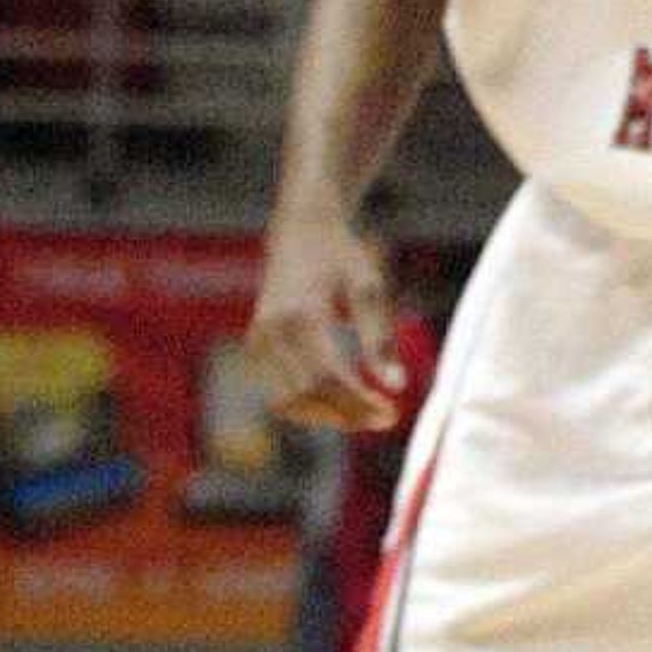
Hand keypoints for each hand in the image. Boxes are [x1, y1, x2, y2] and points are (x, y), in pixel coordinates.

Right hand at [249, 212, 407, 431]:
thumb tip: (396, 386)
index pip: (328, 377)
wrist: (300, 232)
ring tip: (365, 412)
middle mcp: (272, 331)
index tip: (392, 415)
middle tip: (384, 419)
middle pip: (307, 395)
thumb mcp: (369, 287)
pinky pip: (278, 392)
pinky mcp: (255, 346)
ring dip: (326, 416)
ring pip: (287, 402)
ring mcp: (258, 340)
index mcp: (301, 314)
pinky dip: (308, 405)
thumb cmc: (342, 257)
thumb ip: (380, 337)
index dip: (358, 403)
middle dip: (347, 414)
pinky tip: (340, 400)